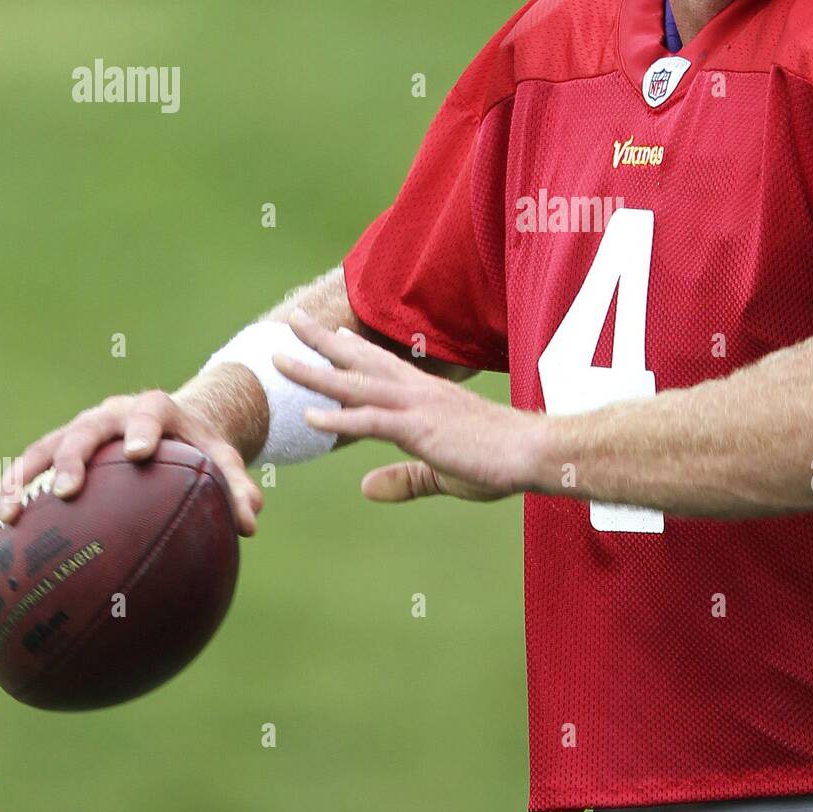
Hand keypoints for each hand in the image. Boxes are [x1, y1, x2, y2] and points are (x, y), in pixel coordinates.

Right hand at [0, 391, 263, 536]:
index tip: (139, 453)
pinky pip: (30, 467)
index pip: (148, 413)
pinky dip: (14, 491)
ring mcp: (82, 428)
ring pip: (47, 446)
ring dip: (26, 478)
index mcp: (155, 409)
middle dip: (75, 456)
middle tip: (69, 490)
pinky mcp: (60, 447)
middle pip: (87, 428)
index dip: (142, 429)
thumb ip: (236, 487)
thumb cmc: (199, 447)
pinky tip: (1, 529)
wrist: (172, 424)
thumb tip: (249, 525)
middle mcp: (112, 414)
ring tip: (11, 516)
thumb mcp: (223, 460)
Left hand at [272, 309, 544, 503]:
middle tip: (291, 323)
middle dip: (322, 343)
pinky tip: (310, 415)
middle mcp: (417, 392)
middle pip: (361, 362)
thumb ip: (406, 479)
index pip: (385, 365)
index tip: (333, 334)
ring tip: (279, 360)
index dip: (355, 350)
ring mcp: (417, 407)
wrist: (533, 452)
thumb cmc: (499, 460)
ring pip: (355, 384)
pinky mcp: (420, 429)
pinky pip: (371, 420)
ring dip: (314, 372)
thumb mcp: (444, 472)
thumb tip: (367, 489)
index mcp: (427, 396)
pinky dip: (339, 417)